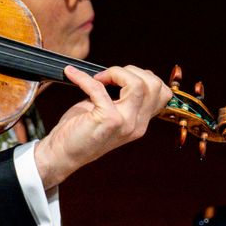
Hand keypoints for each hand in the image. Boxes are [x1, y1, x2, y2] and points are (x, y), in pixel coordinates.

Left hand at [32, 65, 168, 187]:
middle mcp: (137, 124)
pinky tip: (72, 74)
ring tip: (98, 78)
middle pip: (153, 85)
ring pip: (138, 84)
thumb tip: (122, 73)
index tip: (121, 78)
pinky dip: (83, 77)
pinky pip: (99, 88)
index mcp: (140, 122)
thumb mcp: (110, 113)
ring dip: (116, 72)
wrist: (62, 154)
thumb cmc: (81, 131)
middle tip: (108, 76)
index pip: (163, 93)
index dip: (143, 77)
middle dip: (130, 71)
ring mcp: (125, 123)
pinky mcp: (107, 120)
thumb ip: (122, 98)